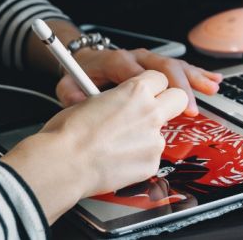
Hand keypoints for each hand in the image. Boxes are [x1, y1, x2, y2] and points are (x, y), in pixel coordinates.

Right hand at [1, 71, 186, 221]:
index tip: (144, 91)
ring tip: (120, 143)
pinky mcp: (151, 164)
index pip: (160, 77)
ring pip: (163, 130)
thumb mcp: (91, 100)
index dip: (152, 85)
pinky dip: (139, 157)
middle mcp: (151, 112)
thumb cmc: (69, 132)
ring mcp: (154, 140)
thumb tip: (116, 102)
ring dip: (148, 133)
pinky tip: (118, 159)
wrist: (64, 164)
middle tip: (150, 110)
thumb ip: (116, 98)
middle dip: (169, 101)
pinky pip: (152, 155)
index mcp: (136, 90)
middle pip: (179, 97)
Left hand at [57, 48, 222, 115]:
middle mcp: (136, 58)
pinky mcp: (158, 66)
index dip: (146, 84)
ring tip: (211, 88)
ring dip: (194, 78)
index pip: (133, 68)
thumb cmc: (81, 76)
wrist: (87, 61)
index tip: (156, 103)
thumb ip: (71, 93)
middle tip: (189, 107)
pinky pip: (181, 68)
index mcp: (114, 61)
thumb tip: (78, 101)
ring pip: (175, 65)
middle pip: (161, 66)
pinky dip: (198, 74)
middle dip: (177, 86)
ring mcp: (149, 60)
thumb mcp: (67, 85)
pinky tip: (214, 80)